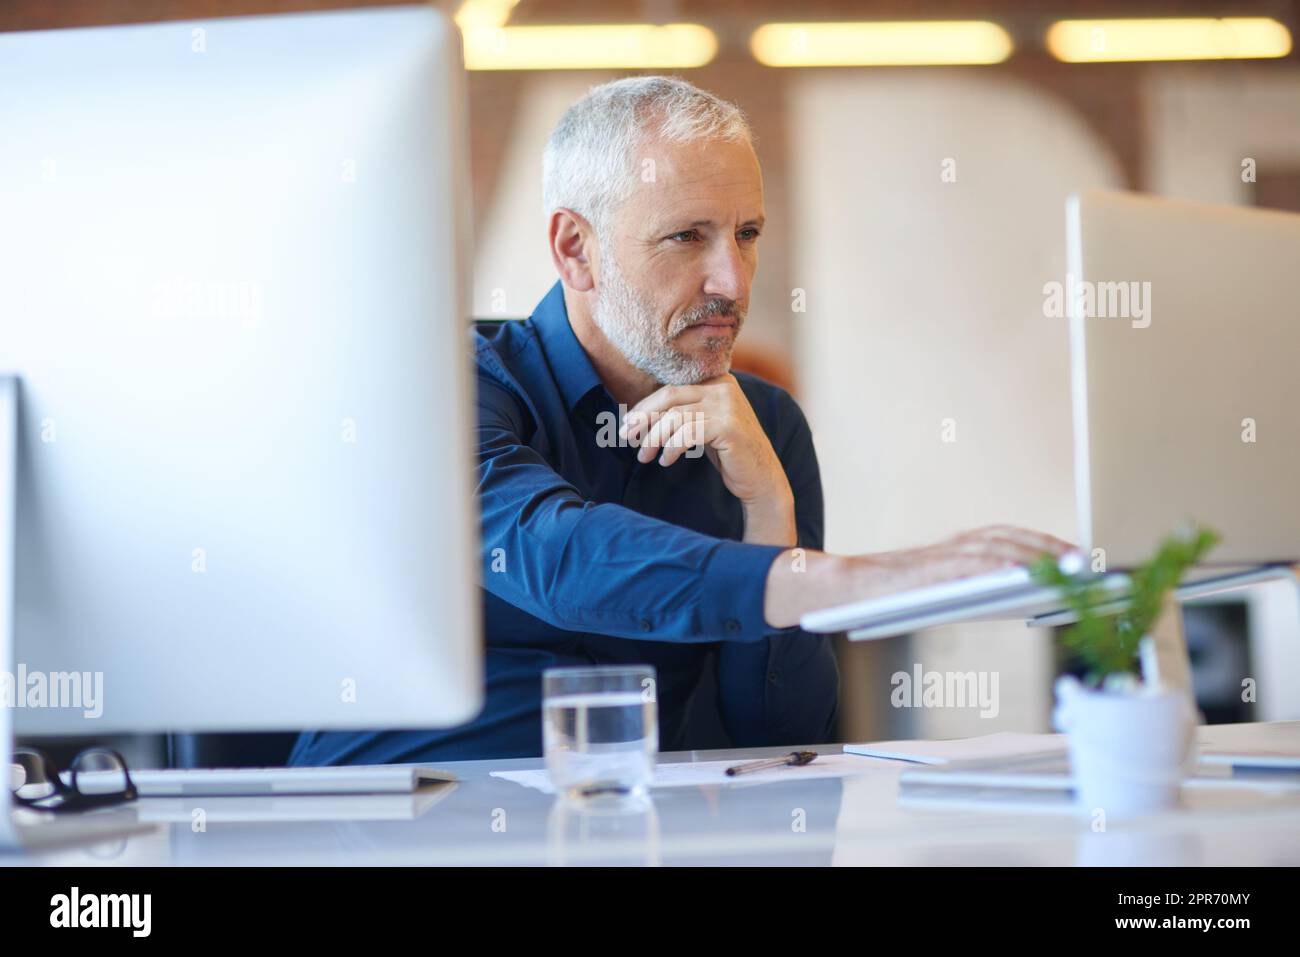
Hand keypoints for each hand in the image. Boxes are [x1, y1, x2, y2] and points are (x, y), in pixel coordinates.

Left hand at [619, 375, 794, 544]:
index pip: (670, 388)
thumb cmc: (728, 453)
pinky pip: (687, 433)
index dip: (645, 406)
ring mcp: (727, 405)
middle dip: (642, 418)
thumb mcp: (704, 424)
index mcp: (717, 380)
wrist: (762, 479)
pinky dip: (671, 448)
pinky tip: (665, 461)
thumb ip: (682, 412)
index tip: (627, 424)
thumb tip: (639, 413)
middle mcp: (724, 387)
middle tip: (625, 437)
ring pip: (675, 416)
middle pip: (669, 396)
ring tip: (644, 456)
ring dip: (653, 438)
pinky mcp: (728, 426)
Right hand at [762, 526, 1075, 628]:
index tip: (1078, 556)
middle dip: (1048, 547)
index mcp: (954, 553)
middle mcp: (949, 548)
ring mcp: (936, 558)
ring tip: (1063, 568)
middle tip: (1084, 563)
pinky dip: (994, 566)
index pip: (1007, 539)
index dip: (1043, 543)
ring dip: (1031, 553)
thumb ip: (969, 590)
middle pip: (1007, 537)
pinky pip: (964, 566)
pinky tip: (1020, 575)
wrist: (835, 593)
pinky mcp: (923, 573)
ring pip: (992, 546)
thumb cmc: (886, 599)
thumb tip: (1019, 596)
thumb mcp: (936, 594)